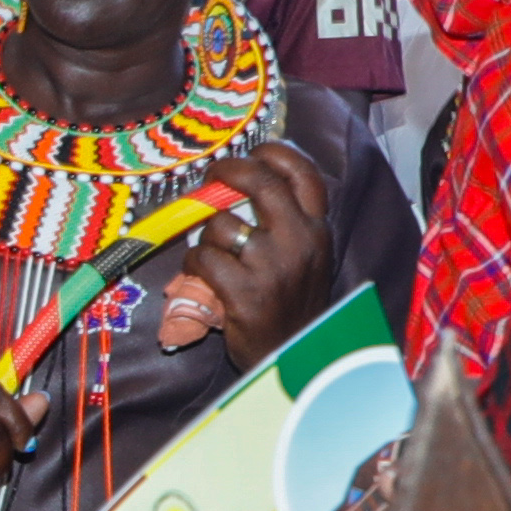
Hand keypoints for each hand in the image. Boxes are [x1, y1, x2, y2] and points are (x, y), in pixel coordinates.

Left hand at [151, 140, 335, 354]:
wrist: (296, 358)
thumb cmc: (293, 302)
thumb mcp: (306, 256)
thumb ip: (285, 220)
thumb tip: (240, 181)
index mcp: (317, 230)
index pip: (302, 173)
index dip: (273, 153)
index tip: (253, 152)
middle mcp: (299, 242)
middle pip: (260, 182)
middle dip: (228, 170)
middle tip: (212, 175)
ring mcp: (272, 267)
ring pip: (221, 224)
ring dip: (205, 235)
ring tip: (211, 252)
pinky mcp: (244, 293)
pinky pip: (203, 258)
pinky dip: (193, 263)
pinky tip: (201, 275)